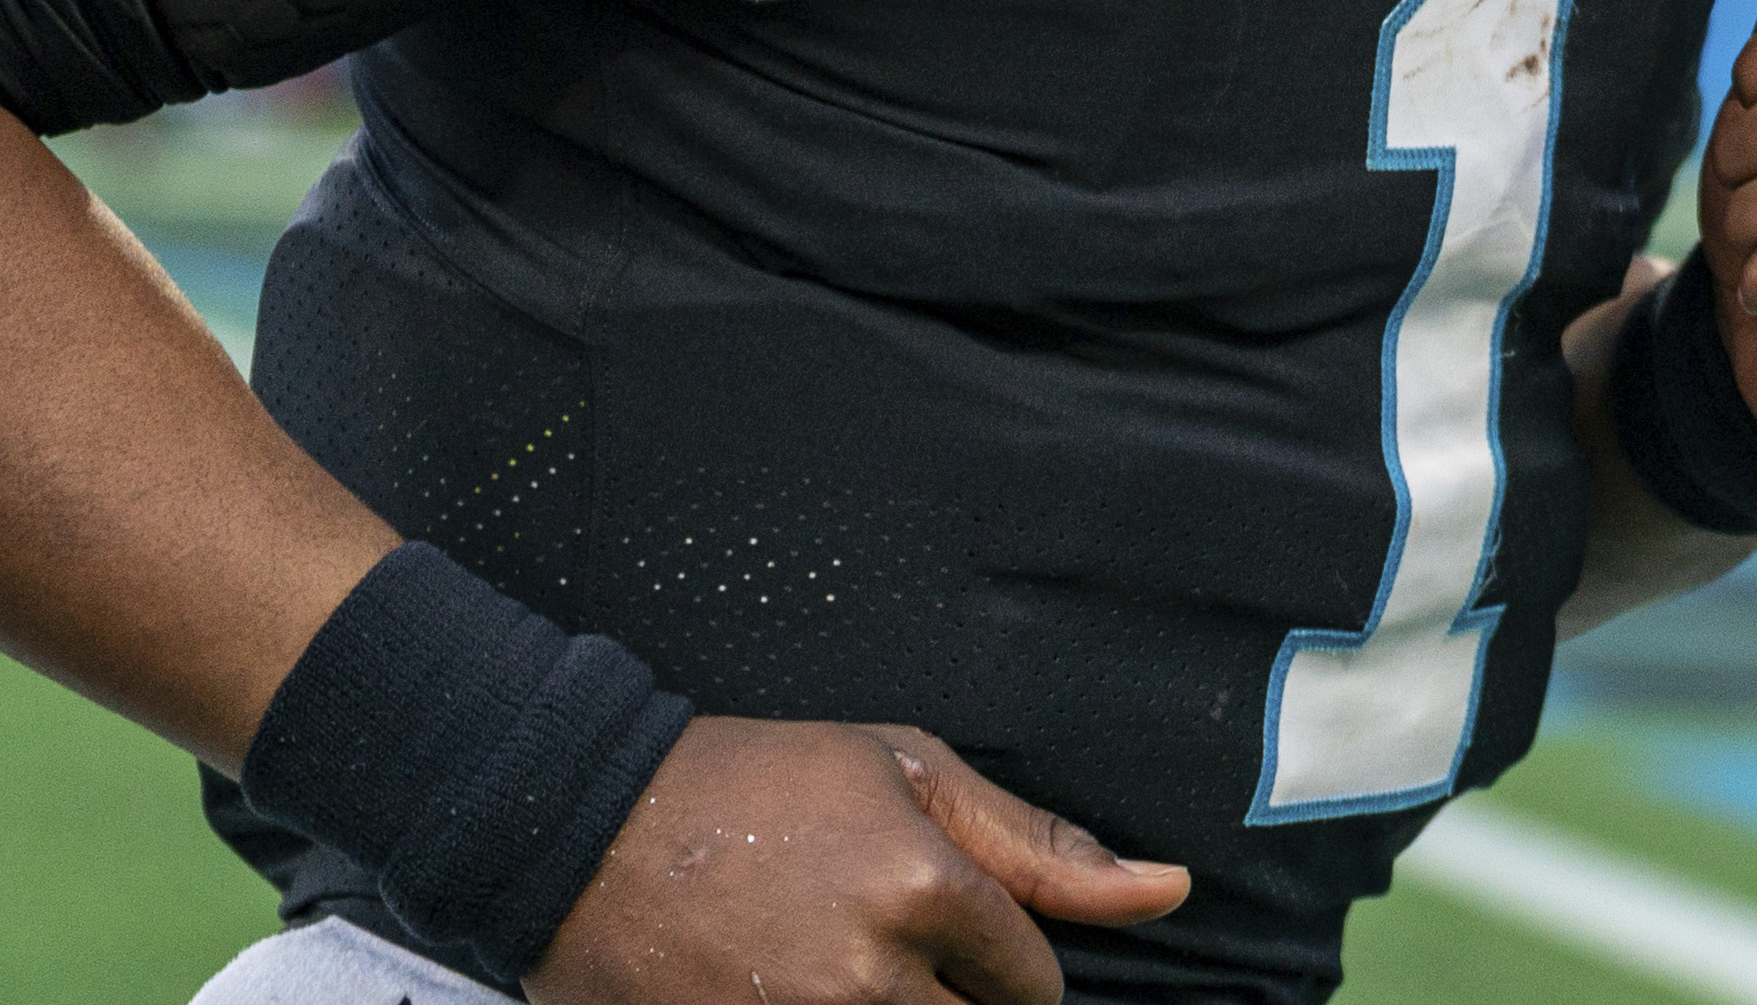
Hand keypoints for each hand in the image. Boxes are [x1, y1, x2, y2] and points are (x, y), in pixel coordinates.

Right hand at [529, 716, 1186, 1004]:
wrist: (587, 829)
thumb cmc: (758, 785)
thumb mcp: (906, 774)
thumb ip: (1042, 846)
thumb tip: (1169, 888)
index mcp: (923, 889)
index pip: (1035, 984)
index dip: (1008, 963)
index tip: (961, 937)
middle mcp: (869, 978)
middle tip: (902, 961)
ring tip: (853, 971)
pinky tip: (801, 985)